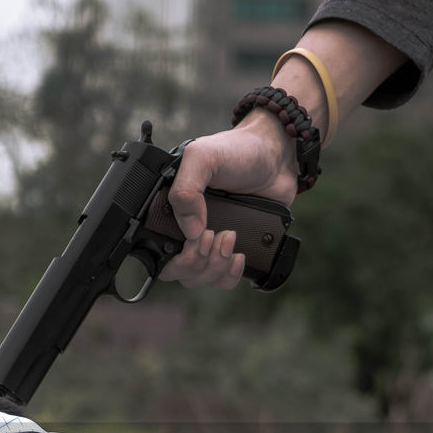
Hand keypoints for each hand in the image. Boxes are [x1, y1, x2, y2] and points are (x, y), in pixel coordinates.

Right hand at [160, 111, 298, 289]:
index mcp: (172, 209)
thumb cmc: (237, 151)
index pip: (156, 248)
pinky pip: (223, 280)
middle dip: (197, 261)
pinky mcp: (232, 251)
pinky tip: (239, 256)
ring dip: (215, 267)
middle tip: (214, 235)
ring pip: (200, 279)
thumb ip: (185, 188)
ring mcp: (210, 243)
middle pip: (178, 272)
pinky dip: (230, 275)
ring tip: (231, 238)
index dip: (174, 254)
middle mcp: (186, 230)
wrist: (275, 158)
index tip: (196, 238)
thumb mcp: (203, 157)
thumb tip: (190, 231)